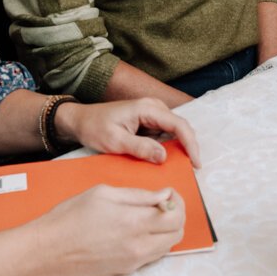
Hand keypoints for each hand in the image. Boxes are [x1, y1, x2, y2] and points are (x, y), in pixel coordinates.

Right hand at [30, 185, 185, 275]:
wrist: (47, 251)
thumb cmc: (69, 217)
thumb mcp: (103, 193)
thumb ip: (138, 196)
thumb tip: (164, 196)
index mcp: (135, 222)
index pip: (176, 216)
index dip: (178, 202)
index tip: (168, 194)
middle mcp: (139, 246)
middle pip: (177, 234)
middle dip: (176, 217)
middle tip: (162, 206)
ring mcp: (133, 262)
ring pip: (167, 247)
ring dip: (165, 231)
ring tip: (147, 218)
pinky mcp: (125, 271)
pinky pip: (151, 257)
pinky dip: (153, 243)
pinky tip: (135, 232)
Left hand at [55, 97, 201, 166]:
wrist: (80, 120)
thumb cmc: (94, 128)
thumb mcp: (115, 141)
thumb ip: (140, 148)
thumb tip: (164, 157)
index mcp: (147, 108)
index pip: (178, 125)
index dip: (191, 144)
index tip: (195, 162)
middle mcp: (153, 107)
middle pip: (181, 127)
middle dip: (189, 147)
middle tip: (192, 168)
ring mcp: (152, 113)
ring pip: (175, 130)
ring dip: (181, 147)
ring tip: (184, 166)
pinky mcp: (149, 121)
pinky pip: (165, 133)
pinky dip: (170, 146)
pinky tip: (170, 160)